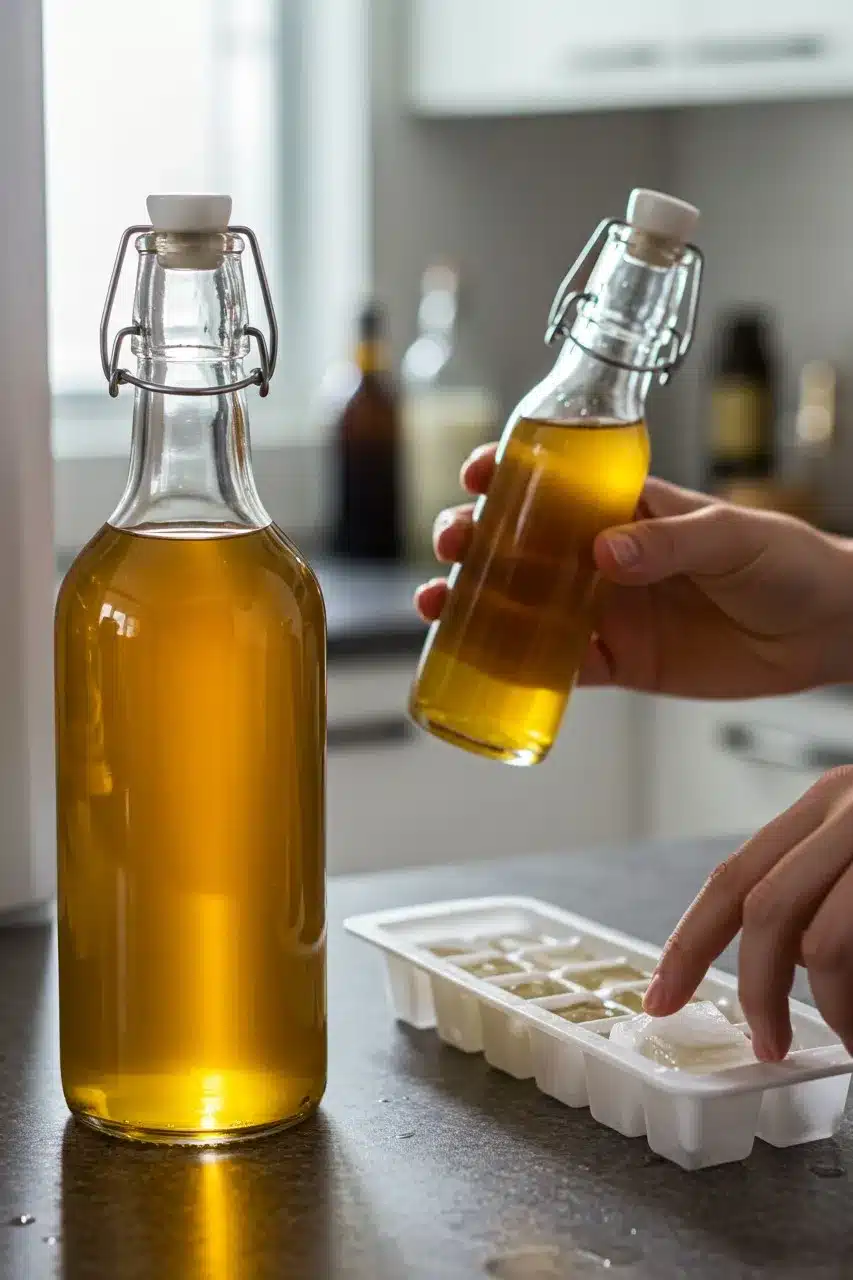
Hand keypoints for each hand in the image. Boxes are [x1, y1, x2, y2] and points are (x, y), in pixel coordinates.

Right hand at [416, 443, 852, 697]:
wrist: (822, 631)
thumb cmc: (785, 562)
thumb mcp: (731, 534)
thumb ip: (670, 541)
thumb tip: (605, 554)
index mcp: (629, 509)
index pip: (557, 484)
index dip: (510, 475)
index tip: (477, 473)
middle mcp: (606, 557)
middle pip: (521, 544)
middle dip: (474, 539)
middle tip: (453, 543)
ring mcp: (607, 610)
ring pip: (524, 604)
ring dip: (474, 602)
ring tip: (437, 602)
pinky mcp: (619, 663)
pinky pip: (557, 667)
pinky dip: (518, 667)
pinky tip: (485, 662)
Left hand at [646, 768, 852, 1060]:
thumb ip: (816, 886)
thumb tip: (788, 962)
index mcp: (824, 802)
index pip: (733, 876)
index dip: (690, 944)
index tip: (660, 999)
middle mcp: (848, 808)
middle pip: (762, 908)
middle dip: (757, 991)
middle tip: (768, 1046)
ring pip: (819, 943)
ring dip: (830, 1008)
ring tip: (849, 1039)